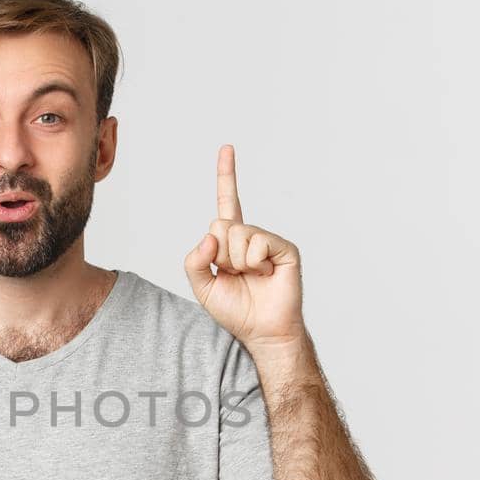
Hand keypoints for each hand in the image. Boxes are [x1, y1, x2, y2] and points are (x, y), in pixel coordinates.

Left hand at [183, 144, 305, 349]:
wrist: (261, 331)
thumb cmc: (236, 310)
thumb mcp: (202, 287)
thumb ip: (194, 261)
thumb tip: (209, 236)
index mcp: (230, 241)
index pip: (226, 202)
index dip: (226, 175)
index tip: (227, 148)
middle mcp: (250, 236)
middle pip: (220, 224)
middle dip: (220, 255)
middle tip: (235, 274)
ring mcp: (268, 240)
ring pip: (237, 234)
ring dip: (237, 261)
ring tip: (251, 276)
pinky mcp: (285, 248)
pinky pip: (257, 243)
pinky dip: (254, 262)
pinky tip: (265, 274)